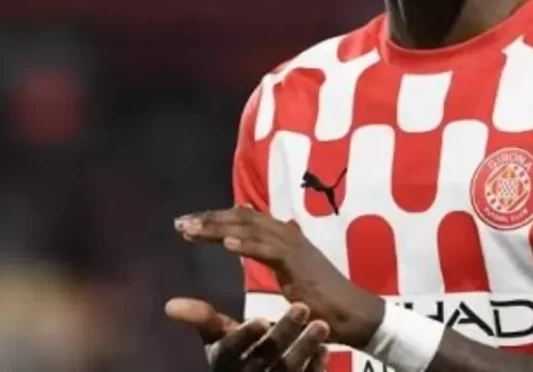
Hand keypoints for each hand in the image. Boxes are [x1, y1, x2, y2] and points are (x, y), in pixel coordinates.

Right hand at [165, 297, 329, 371]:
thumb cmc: (233, 360)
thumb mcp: (216, 344)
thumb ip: (203, 322)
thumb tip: (170, 305)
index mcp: (224, 364)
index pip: (231, 351)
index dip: (243, 337)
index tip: (259, 318)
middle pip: (265, 358)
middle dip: (283, 334)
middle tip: (303, 307)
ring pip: (288, 370)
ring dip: (305, 347)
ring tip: (322, 324)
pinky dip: (315, 367)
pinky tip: (327, 350)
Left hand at [177, 208, 385, 348]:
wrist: (352, 313)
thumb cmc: (322, 299)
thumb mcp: (291, 272)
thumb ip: (271, 253)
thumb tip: (252, 238)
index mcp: (284, 236)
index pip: (245, 219)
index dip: (216, 218)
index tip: (188, 224)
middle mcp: (288, 235)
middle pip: (242, 218)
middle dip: (210, 219)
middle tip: (180, 222)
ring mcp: (294, 248)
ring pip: (251, 229)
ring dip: (219, 228)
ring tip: (191, 230)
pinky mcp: (298, 265)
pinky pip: (268, 251)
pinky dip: (247, 245)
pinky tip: (226, 245)